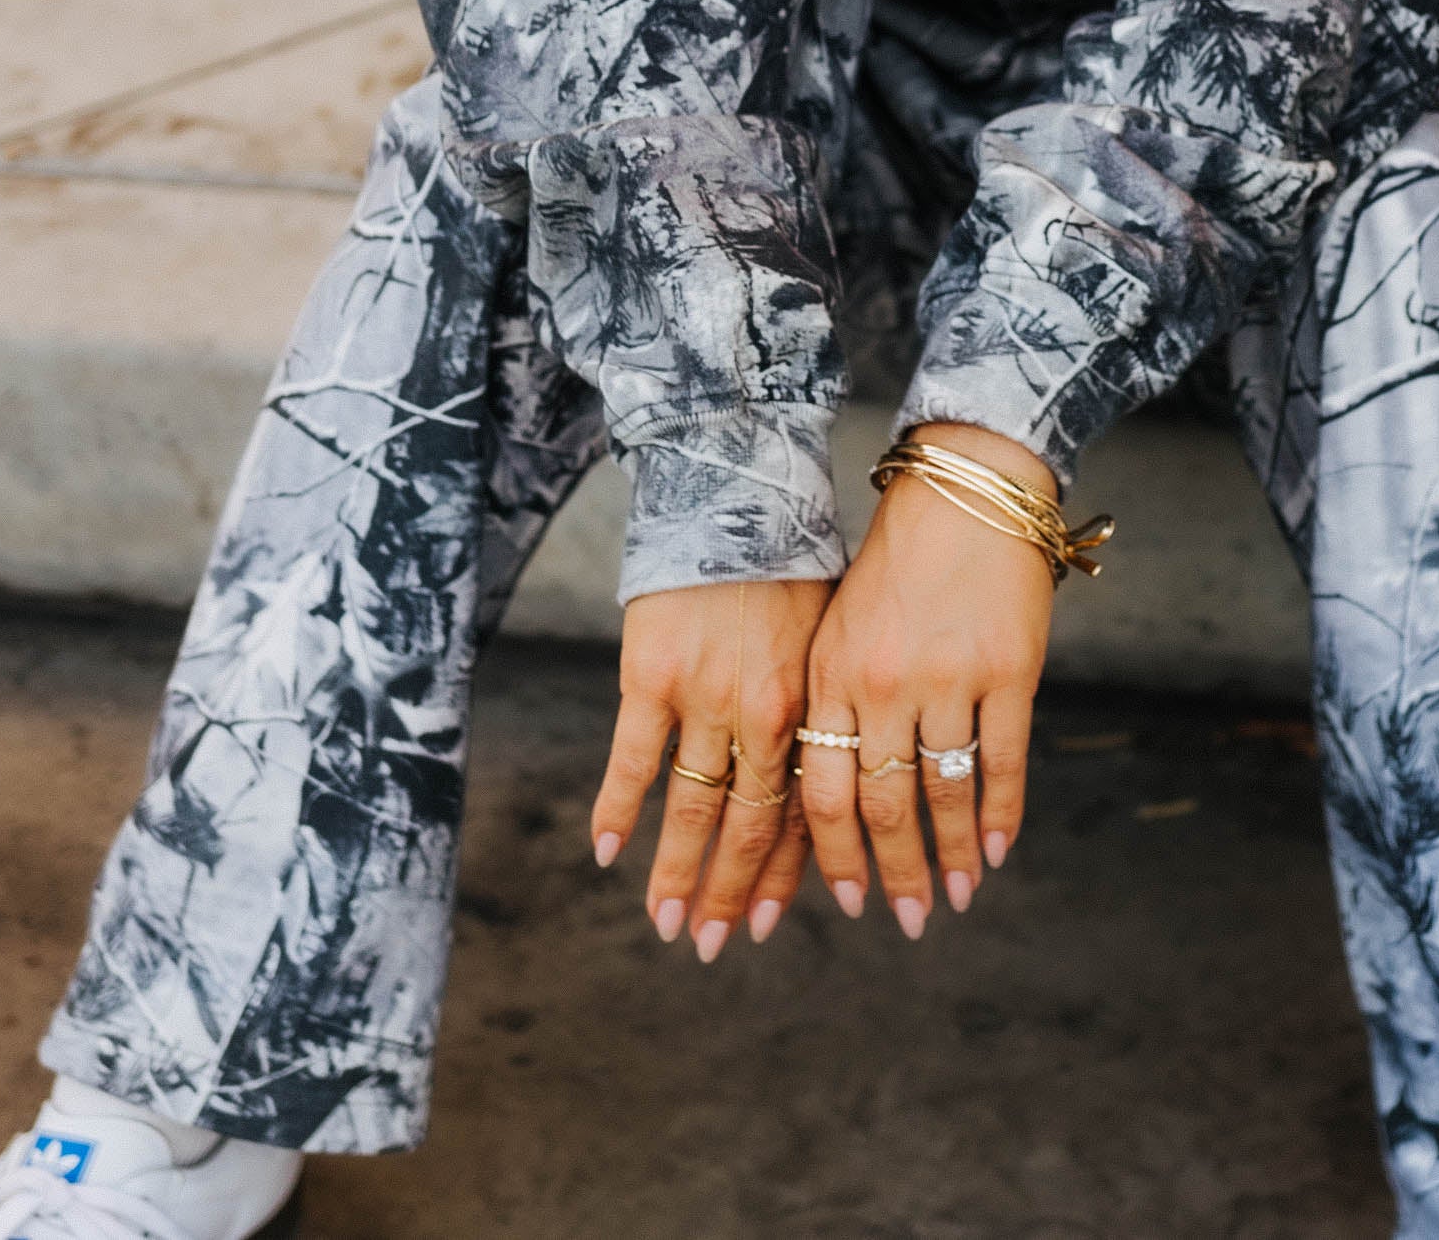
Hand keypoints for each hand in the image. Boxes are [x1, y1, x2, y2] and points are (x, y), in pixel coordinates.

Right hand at [591, 574, 830, 963]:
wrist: (736, 488)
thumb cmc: (788, 553)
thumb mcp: (826, 630)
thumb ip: (820, 699)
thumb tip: (831, 758)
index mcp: (810, 706)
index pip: (800, 814)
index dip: (785, 875)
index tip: (771, 925)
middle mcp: (764, 714)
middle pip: (749, 828)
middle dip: (733, 895)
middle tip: (714, 949)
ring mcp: (705, 698)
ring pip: (694, 809)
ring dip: (678, 875)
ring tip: (667, 925)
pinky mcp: (651, 675)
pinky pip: (634, 760)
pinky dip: (620, 809)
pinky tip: (608, 852)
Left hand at [799, 423, 1054, 936]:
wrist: (967, 486)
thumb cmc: (898, 561)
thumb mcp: (842, 626)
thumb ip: (836, 704)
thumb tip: (833, 802)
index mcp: (831, 672)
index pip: (820, 791)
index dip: (832, 856)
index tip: (844, 902)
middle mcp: (883, 681)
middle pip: (882, 806)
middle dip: (893, 876)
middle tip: (908, 920)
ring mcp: (948, 676)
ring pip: (943, 795)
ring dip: (952, 858)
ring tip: (957, 898)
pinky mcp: (1009, 670)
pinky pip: (1002, 763)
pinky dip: (1001, 816)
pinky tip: (999, 850)